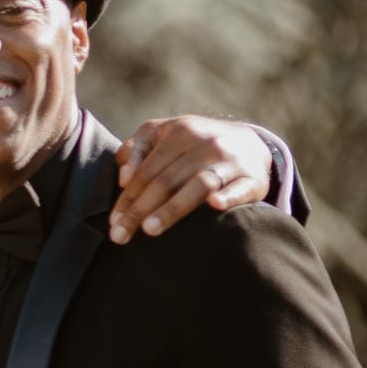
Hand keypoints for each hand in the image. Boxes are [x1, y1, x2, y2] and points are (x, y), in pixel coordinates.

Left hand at [109, 116, 272, 243]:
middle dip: (140, 210)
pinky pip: (240, 189)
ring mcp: (232, 160)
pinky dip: (229, 197)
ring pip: (199, 185)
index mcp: (181, 132)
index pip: (146, 171)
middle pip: (167, 181)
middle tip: (121, 235)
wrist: (247, 141)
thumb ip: (135, 150)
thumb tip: (124, 179)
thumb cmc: (191, 143)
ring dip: (173, 208)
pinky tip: (214, 206)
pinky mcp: (254, 178)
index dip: (127, 198)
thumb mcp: (161, 135)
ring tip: (150, 229)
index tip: (113, 223)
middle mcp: (207, 144)